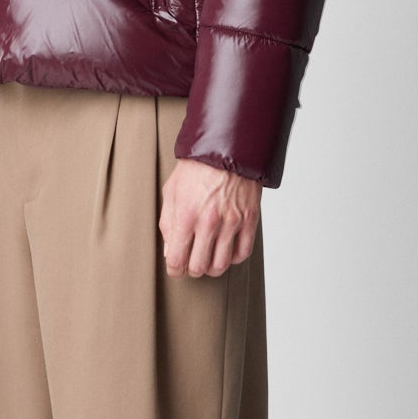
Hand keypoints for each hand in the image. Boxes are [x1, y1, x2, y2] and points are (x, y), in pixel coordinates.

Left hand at [160, 156, 260, 277]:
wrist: (227, 149)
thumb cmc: (197, 168)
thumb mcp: (172, 191)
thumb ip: (168, 223)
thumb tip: (169, 250)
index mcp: (187, 214)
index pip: (177, 259)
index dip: (174, 270)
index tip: (175, 268)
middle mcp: (209, 221)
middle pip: (199, 266)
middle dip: (192, 270)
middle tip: (190, 264)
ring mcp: (232, 221)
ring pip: (221, 264)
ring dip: (212, 268)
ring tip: (208, 259)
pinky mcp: (249, 219)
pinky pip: (243, 252)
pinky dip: (233, 258)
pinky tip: (226, 250)